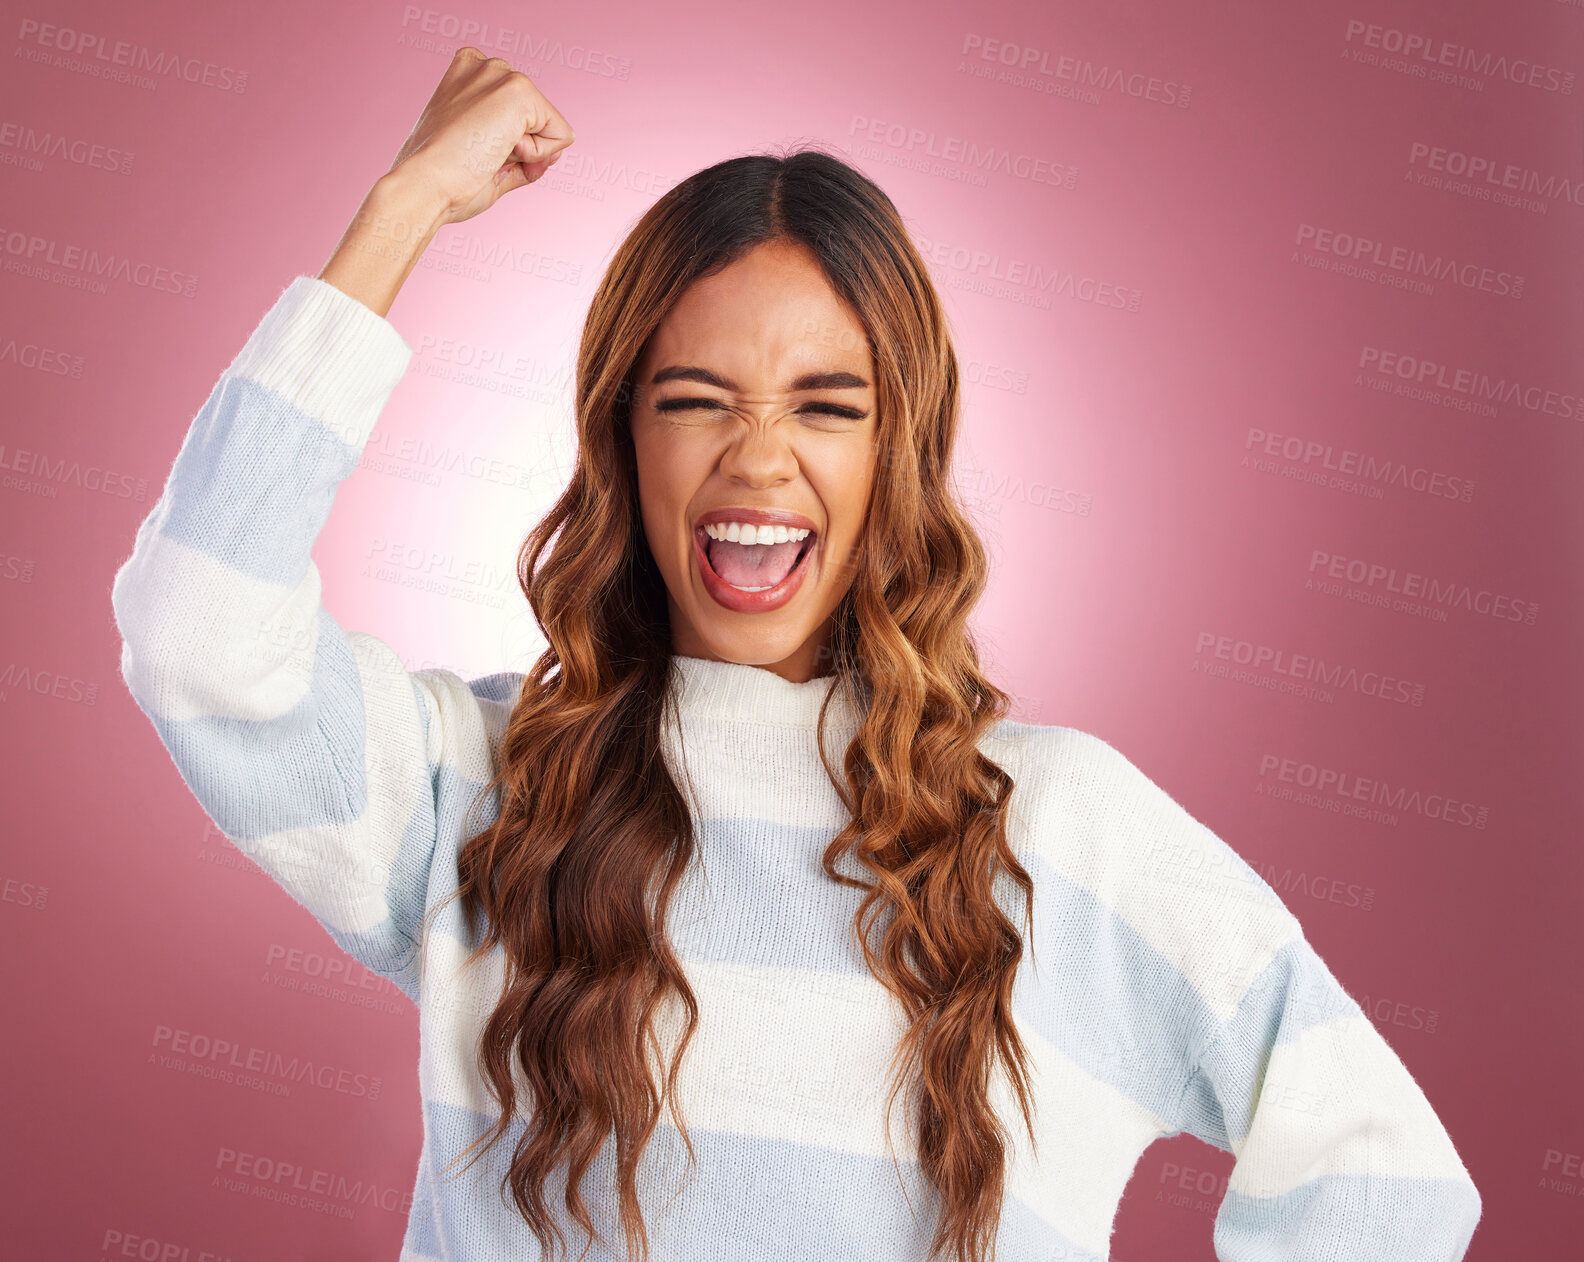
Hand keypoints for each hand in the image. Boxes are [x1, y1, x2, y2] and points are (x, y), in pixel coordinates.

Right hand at [385, 46, 576, 227]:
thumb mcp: (487, 163)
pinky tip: (497, 151)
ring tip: (483, 152)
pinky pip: (561, 135)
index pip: (520, 117)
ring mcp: (502, 75)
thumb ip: (523, 156)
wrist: (421, 186)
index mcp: (468, 76)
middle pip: (538, 121)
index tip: (470, 154)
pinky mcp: (519, 90)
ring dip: (526, 153)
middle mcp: (485, 66)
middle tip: (476, 157)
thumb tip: (556, 153)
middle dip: (520, 149)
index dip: (508, 148)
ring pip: (551, 126)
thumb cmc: (443, 182)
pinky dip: (537, 155)